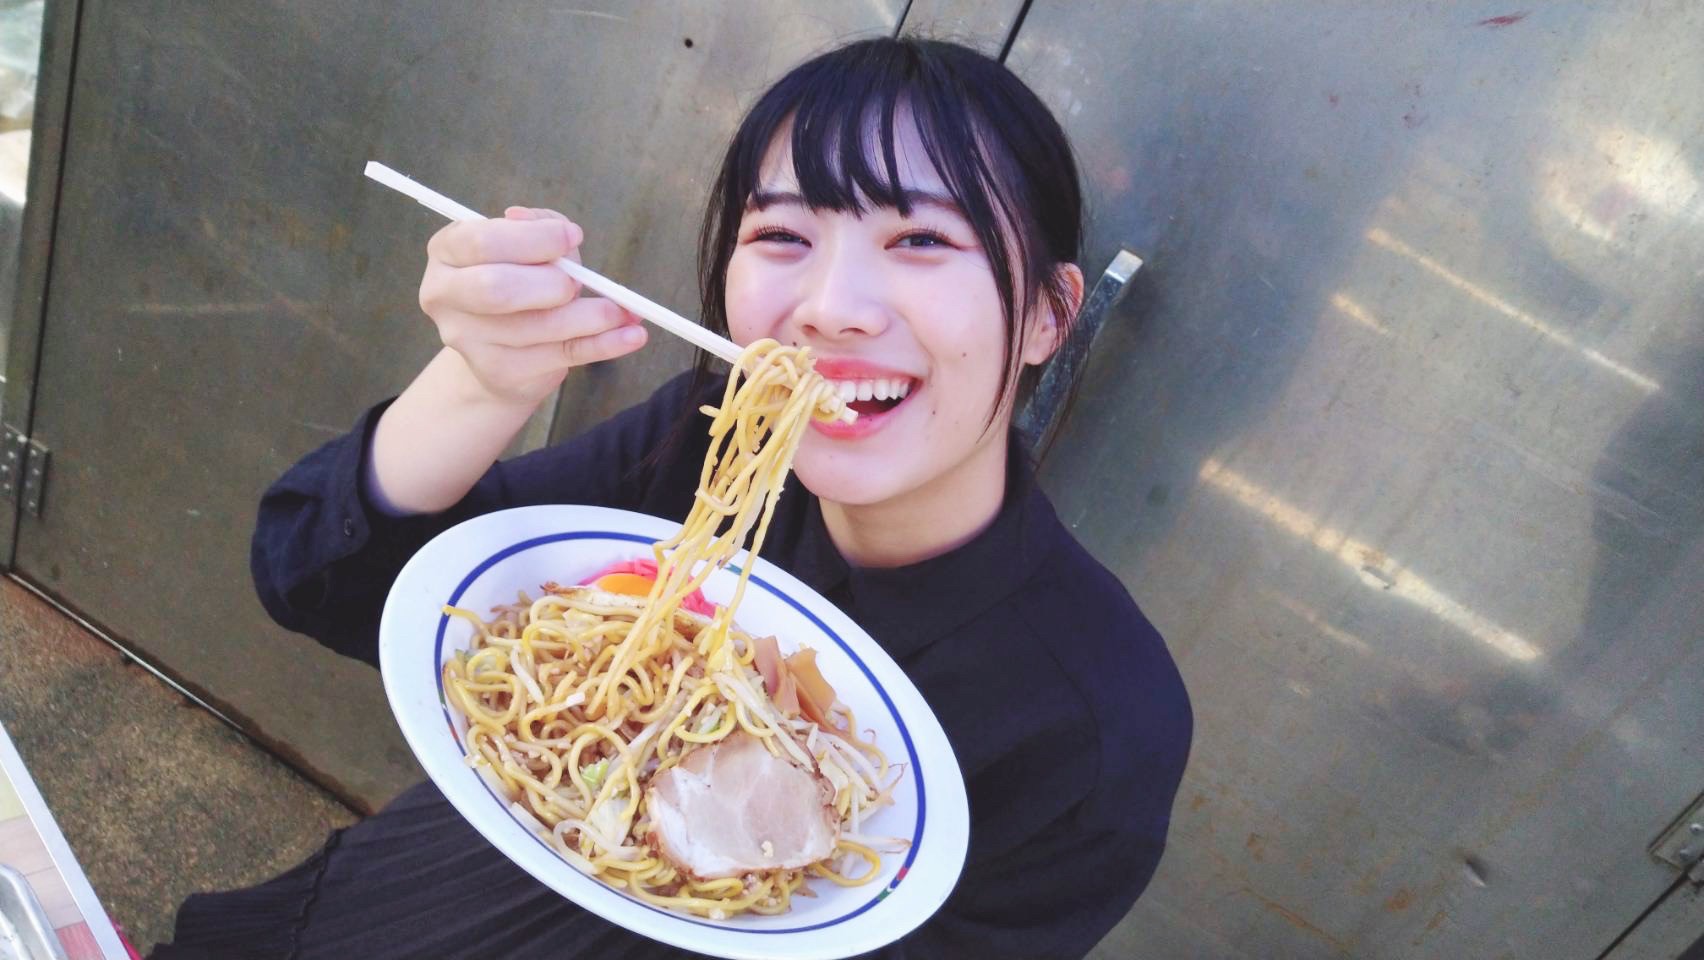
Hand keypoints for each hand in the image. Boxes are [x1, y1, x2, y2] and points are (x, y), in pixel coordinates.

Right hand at [418, 207, 647, 407]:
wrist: (499, 352)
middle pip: (496, 289)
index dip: (533, 239)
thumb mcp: (527, 245)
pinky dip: (604, 344)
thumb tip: (549, 224)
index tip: (572, 237)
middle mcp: (445, 296)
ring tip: (623, 310)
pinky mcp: (501, 372)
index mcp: (447, 251)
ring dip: (590, 316)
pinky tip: (631, 336)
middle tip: (578, 282)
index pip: (481, 241)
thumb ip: (540, 226)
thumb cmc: (518, 280)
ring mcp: (469, 340)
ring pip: (538, 327)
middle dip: (550, 282)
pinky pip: (562, 355)